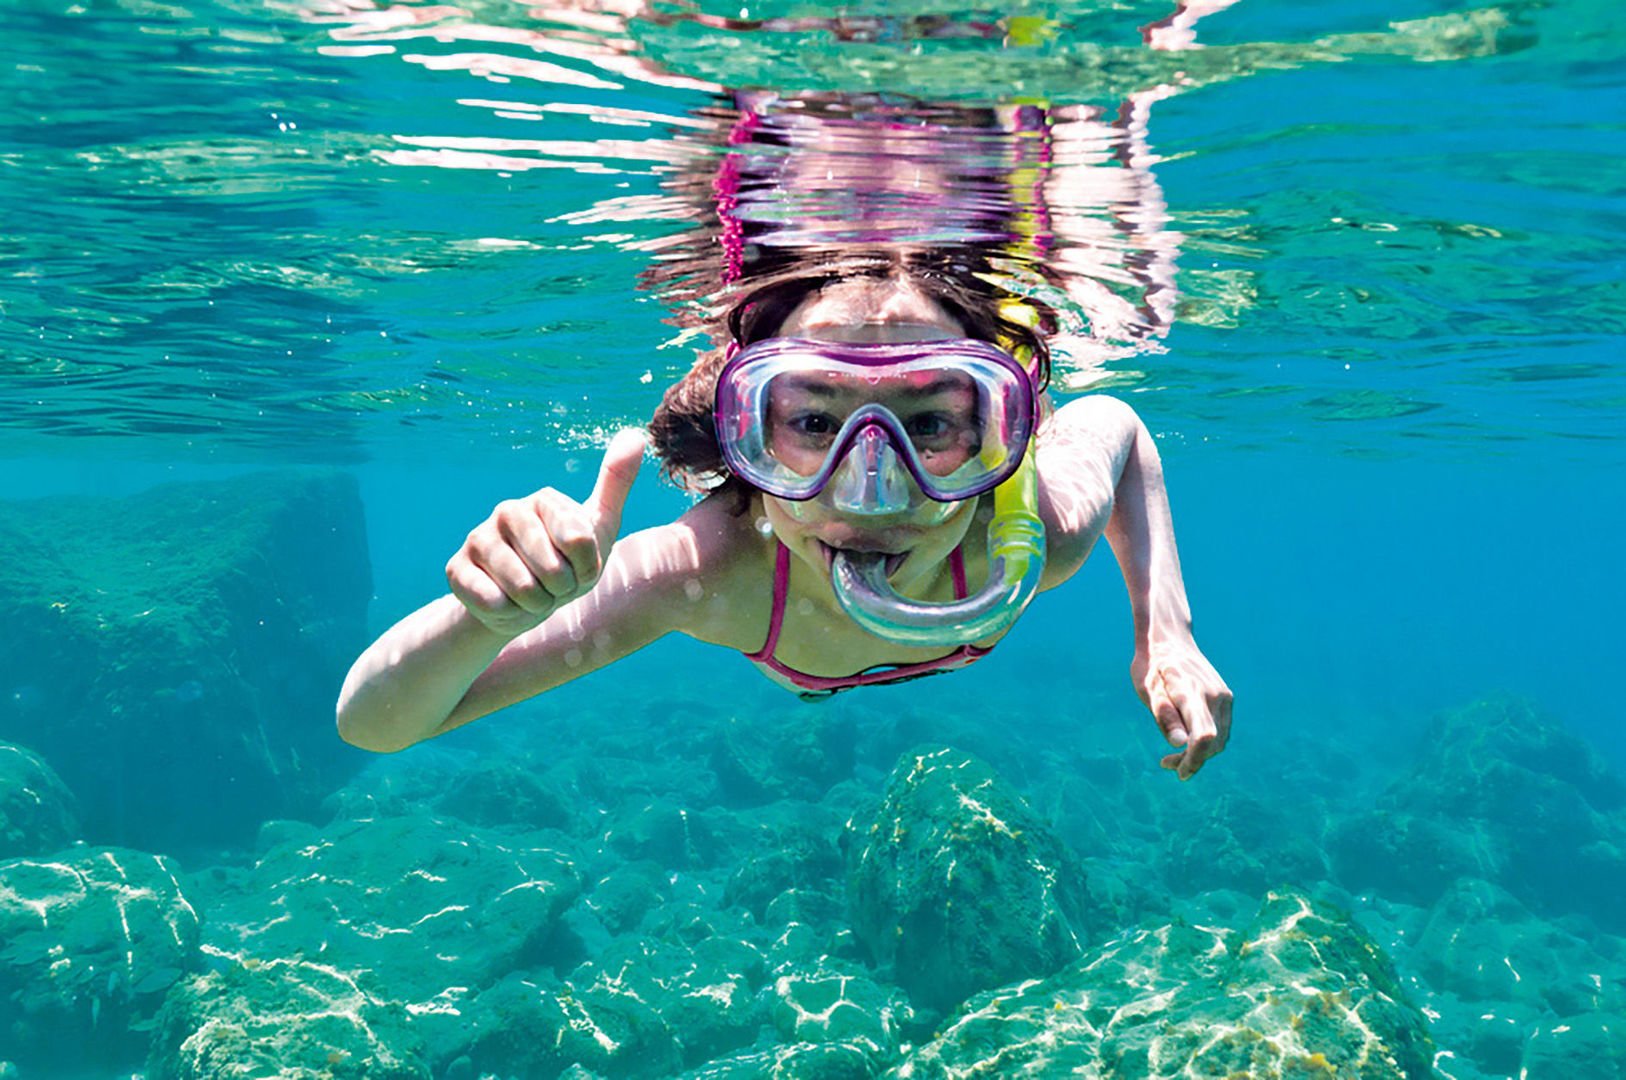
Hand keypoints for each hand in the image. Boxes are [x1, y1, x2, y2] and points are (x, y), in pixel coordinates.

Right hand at [447, 428, 645, 637]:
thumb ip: (616, 482)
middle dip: (561, 590)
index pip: (581, 542)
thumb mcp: (599, 526)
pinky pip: (494, 602)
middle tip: (555, 585)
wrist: (524, 604)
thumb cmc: (567, 563)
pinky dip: (508, 613)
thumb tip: (635, 434)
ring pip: (524, 588)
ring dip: (536, 604)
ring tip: (533, 593)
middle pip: (553, 569)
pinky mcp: (456, 569)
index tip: (580, 566)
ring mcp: (478, 538)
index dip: (587, 569)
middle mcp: (508, 510)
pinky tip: (505, 602)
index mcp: (544, 499)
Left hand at [1131, 634, 1231, 779]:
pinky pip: (1221, 728)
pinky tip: (1186, 743)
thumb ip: (1164, 715)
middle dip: (1193, 760)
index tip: (1179, 773)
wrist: (1168, 638)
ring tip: (1173, 758)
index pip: (1204, 736)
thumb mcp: (1147, 689)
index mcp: (1192, 693)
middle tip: (1166, 764)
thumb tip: (1180, 744)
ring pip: (1220, 738)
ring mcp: (1224, 695)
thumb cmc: (1151, 665)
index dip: (1194, 759)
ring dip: (1201, 754)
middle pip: (1214, 742)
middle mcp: (1215, 695)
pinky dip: (1207, 742)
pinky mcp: (1226, 697)